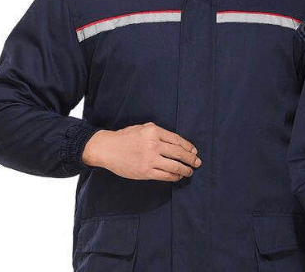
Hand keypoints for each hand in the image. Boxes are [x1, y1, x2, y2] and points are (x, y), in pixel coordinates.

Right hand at [81, 122, 201, 181]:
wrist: (107, 148)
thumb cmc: (125, 137)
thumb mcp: (143, 128)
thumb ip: (159, 133)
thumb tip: (177, 143)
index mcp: (154, 131)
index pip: (177, 140)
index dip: (188, 147)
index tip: (194, 151)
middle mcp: (154, 144)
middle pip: (179, 153)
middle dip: (191, 159)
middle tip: (197, 163)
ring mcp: (150, 159)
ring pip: (174, 166)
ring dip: (185, 170)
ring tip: (190, 172)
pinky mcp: (145, 171)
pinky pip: (165, 176)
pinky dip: (174, 177)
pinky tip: (178, 176)